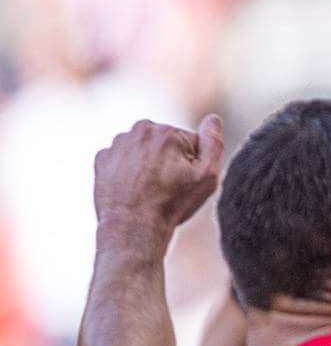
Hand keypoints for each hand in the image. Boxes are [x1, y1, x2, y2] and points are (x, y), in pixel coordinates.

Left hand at [93, 115, 224, 238]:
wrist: (132, 227)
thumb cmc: (172, 203)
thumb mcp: (207, 176)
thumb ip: (213, 143)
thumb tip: (213, 119)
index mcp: (166, 131)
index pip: (190, 142)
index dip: (193, 164)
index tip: (185, 182)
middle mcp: (139, 130)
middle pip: (165, 143)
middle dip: (170, 160)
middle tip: (168, 187)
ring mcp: (117, 144)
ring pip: (143, 150)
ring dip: (149, 164)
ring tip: (150, 190)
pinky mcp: (102, 159)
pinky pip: (123, 159)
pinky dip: (129, 171)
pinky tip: (133, 189)